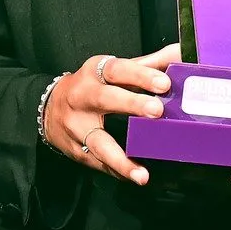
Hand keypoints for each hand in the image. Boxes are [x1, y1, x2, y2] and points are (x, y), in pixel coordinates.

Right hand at [42, 43, 177, 184]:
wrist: (49, 109)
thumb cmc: (91, 86)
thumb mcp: (112, 71)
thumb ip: (147, 64)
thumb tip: (181, 52)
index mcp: (94, 73)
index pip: (117, 70)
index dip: (140, 75)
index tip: (164, 83)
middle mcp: (82, 97)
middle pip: (105, 99)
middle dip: (131, 104)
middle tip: (157, 111)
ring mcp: (77, 127)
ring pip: (98, 142)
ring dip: (120, 159)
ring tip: (142, 173)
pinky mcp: (77, 150)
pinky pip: (99, 163)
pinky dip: (118, 171)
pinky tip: (135, 177)